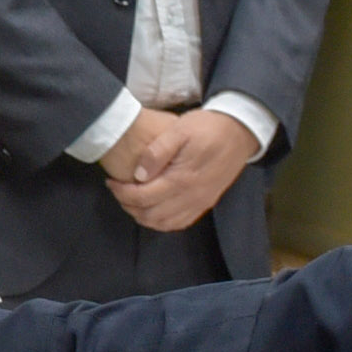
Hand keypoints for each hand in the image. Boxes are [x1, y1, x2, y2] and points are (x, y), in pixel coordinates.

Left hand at [107, 109, 255, 233]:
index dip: (122, 193)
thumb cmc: (207, 127)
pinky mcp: (206, 202)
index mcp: (182, 179)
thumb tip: (138, 174)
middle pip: (151, 215)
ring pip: (165, 223)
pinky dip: (162, 221)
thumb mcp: (179, 129)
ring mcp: (200, 202)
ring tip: (131, 199)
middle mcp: (191, 197)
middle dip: (129, 206)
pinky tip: (153, 209)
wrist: (240, 131)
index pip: (143, 197)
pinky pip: (180, 223)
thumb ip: (157, 152)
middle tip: (118, 191)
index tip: (111, 182)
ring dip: (143, 216)